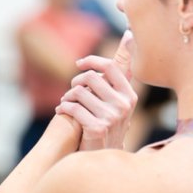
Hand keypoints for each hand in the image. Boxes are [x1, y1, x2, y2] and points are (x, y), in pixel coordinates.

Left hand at [56, 31, 136, 150]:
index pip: (111, 66)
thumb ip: (119, 74)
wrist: (103, 158)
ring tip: (66, 103)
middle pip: (91, 77)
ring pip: (79, 92)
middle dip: (75, 82)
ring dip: (67, 97)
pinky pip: (72, 107)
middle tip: (71, 91)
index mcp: (130, 95)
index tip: (79, 63)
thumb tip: (128, 35)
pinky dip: (63, 108)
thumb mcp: (118, 100)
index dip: (91, 61)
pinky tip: (62, 112)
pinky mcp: (97, 127)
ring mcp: (112, 116)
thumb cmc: (107, 125)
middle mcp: (124, 104)